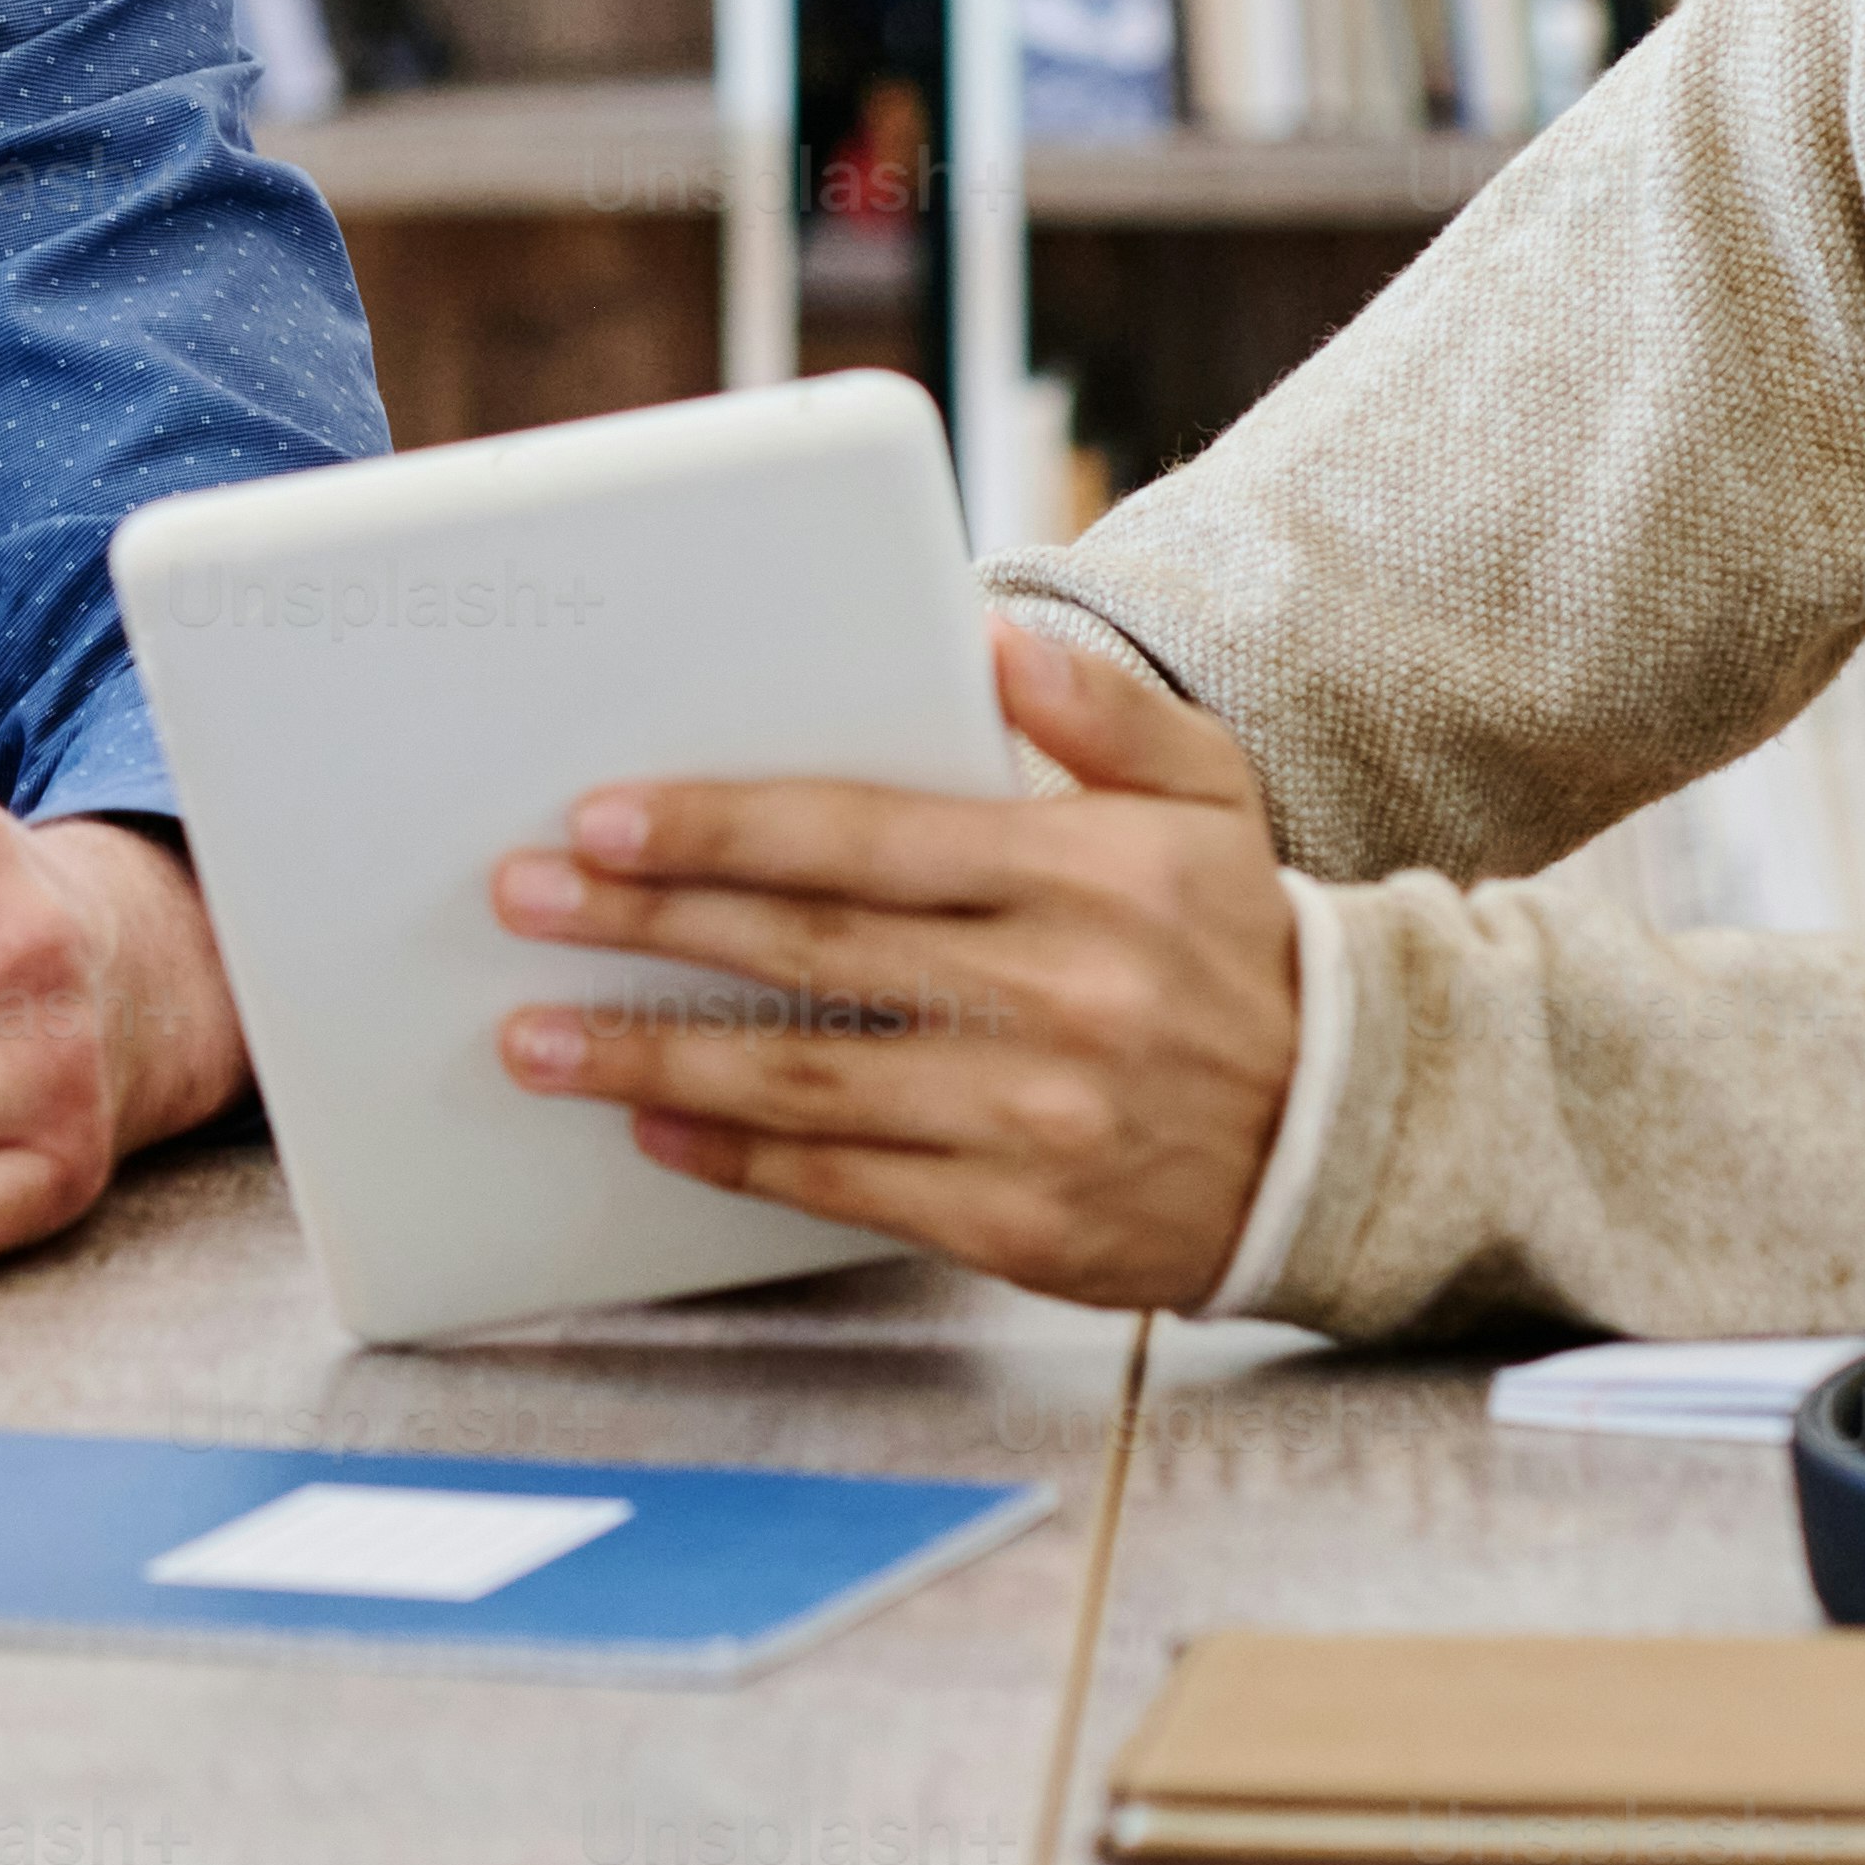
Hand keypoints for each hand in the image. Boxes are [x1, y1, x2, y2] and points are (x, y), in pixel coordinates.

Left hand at [494, 618, 1294, 1308]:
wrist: (1341, 1130)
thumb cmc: (1233, 940)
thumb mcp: (1205, 794)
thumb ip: (1101, 709)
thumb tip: (987, 640)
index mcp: (1081, 875)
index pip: (860, 839)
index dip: (719, 828)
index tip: (600, 819)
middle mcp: (1055, 996)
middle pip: (806, 952)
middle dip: (644, 926)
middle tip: (523, 903)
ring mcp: (1034, 1120)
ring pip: (806, 1081)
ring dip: (653, 1057)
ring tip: (539, 1036)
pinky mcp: (1021, 1225)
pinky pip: (848, 1186)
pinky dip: (739, 1157)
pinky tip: (652, 1128)